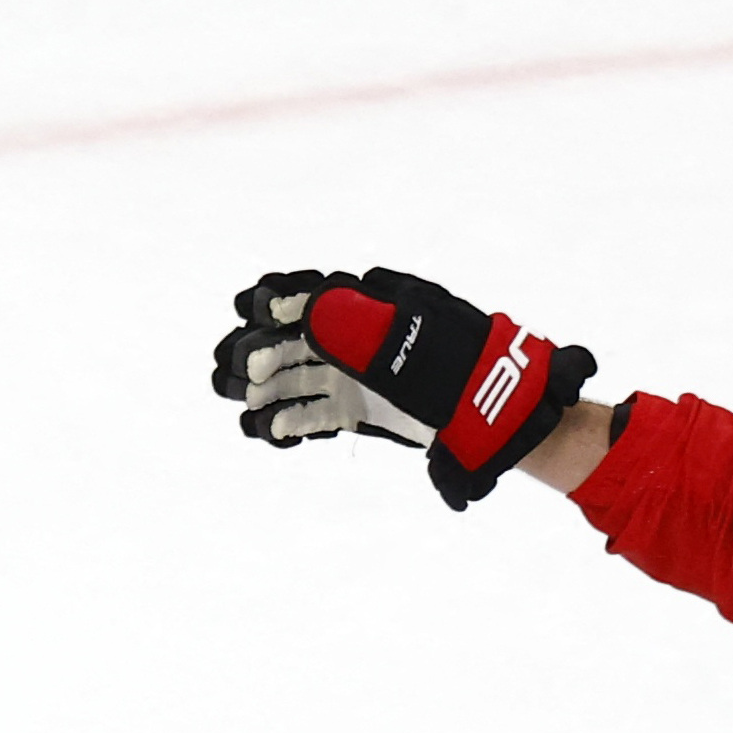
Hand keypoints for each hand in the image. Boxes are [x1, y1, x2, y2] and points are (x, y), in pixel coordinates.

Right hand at [210, 267, 592, 507]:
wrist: (492, 404)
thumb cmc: (455, 355)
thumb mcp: (408, 326)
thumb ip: (357, 317)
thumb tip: (304, 306)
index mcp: (359, 310)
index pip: (304, 300)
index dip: (272, 303)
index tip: (253, 313)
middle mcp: (349, 342)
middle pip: (290, 343)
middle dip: (260, 354)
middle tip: (241, 372)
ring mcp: (349, 377)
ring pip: (294, 380)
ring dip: (267, 391)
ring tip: (248, 404)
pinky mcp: (355, 411)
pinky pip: (313, 416)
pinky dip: (291, 423)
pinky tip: (271, 432)